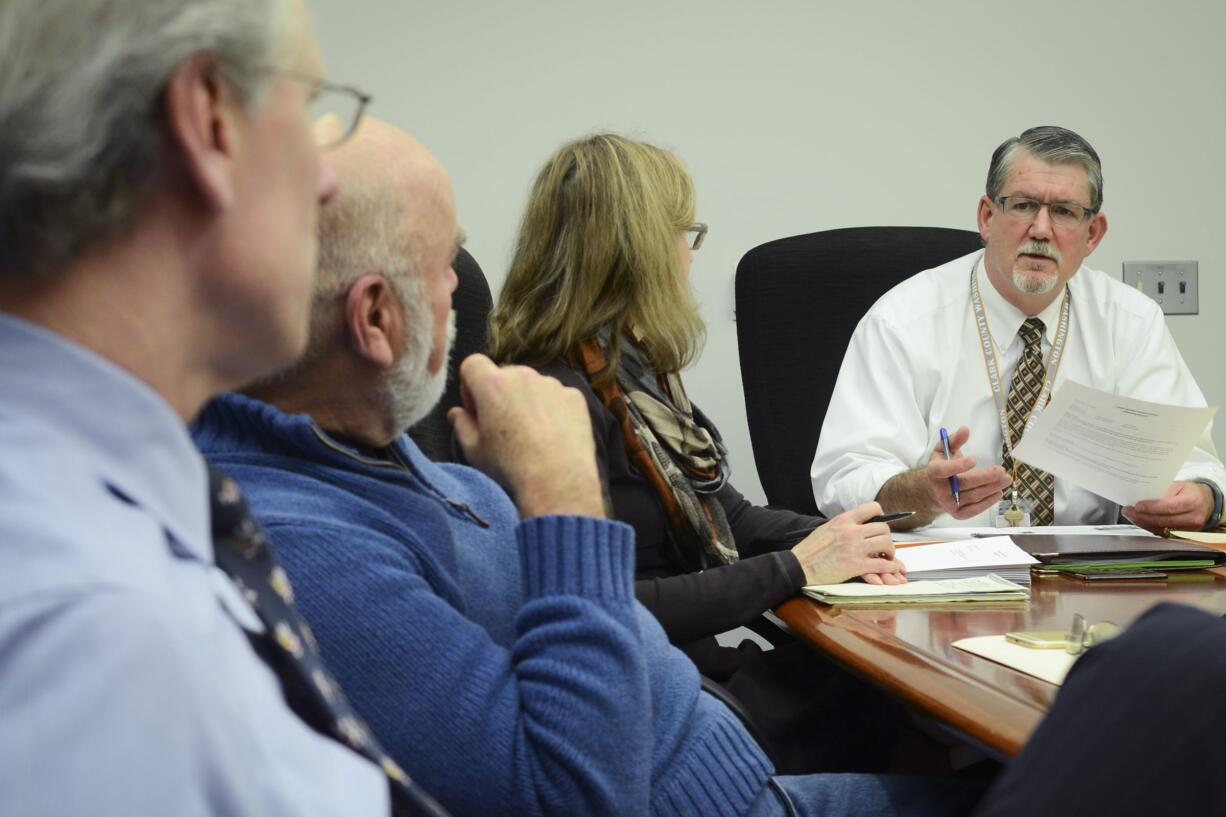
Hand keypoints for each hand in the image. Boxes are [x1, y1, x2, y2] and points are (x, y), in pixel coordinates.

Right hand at [447, 354, 603, 518]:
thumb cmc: (509, 465)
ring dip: (527, 401)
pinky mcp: (574, 396)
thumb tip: (457, 413)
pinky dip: (553, 410)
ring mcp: (552, 384)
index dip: (469, 386)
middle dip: (500, 394)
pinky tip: (553, 436)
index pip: (472, 364)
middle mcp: (523, 375)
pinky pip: (557, 397)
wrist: (557, 480)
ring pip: (532, 386)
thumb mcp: (474, 450)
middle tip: (503, 427)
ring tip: (532, 435)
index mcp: (492, 384)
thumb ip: (461, 425)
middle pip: (504, 375)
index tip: (476, 410)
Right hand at [792, 502, 906, 585]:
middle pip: (883, 528)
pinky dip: (891, 567)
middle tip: (884, 545)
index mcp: (843, 520)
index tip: (881, 522)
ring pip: (886, 544)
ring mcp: (855, 548)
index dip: (881, 515)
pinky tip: (891, 569)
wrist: (800, 566)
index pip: (872, 508)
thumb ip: (844, 525)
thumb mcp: (826, 528)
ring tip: (887, 556)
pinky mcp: (856, 565)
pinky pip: (883, 565)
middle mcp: (851, 531)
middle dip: (887, 537)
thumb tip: (858, 525)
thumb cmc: (810, 550)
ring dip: (890, 551)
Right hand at [923, 426, 1010, 518]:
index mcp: (934, 472)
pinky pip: (974, 510)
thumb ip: (954, 440)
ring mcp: (948, 503)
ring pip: (973, 496)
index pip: (943, 470)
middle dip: (985, 477)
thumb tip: (965, 430)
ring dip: (991, 488)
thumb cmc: (941, 467)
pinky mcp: (957, 513)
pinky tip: (998, 493)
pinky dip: (988, 502)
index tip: (973, 460)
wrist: (933, 490)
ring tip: (1006, 479)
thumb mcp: (943, 450)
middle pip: (964, 484)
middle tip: (1001, 470)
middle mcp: (940, 490)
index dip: (958, 466)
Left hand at [1122, 481, 1213, 534]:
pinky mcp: (1183, 535)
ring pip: (1162, 529)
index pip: (1170, 507)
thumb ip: (1163, 491)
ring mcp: (1189, 529)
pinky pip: (1163, 533)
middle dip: (1142, 517)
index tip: (1138, 506)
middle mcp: (1193, 517)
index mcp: (1193, 501)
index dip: (1152, 508)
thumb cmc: (1189, 491)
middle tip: (1127, 511)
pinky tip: (1140, 521)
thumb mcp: (1178, 485)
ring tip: (1130, 515)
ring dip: (1143, 523)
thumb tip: (1144, 498)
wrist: (1205, 502)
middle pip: (1164, 520)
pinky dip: (1149, 527)